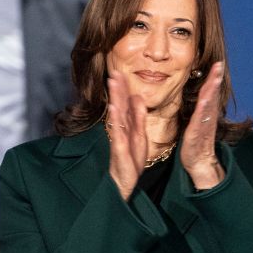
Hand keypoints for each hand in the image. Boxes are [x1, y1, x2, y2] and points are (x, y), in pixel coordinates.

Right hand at [105, 72, 148, 200]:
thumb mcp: (139, 135)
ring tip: (113, 83)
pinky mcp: (119, 149)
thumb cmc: (131, 160)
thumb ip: (138, 117)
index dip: (123, 88)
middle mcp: (121, 130)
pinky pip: (117, 132)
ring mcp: (118, 138)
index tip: (121, 72)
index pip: (124, 103)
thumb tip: (137, 98)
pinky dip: (115, 120)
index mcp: (127, 126)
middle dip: (117, 88)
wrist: (125, 181)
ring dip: (115, 98)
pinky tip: (114, 109)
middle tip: (115, 70)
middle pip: (119, 105)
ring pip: (117, 115)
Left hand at [178, 61, 225, 189]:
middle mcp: (206, 117)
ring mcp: (202, 124)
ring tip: (215, 76)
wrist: (198, 162)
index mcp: (205, 113)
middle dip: (215, 79)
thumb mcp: (196, 123)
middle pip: (211, 94)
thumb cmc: (195, 143)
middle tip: (219, 64)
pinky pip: (200, 119)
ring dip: (211, 89)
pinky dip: (203, 108)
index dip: (212, 78)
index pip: (208, 93)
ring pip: (208, 104)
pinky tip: (204, 99)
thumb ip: (198, 111)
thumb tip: (198, 99)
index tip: (216, 64)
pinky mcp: (196, 133)